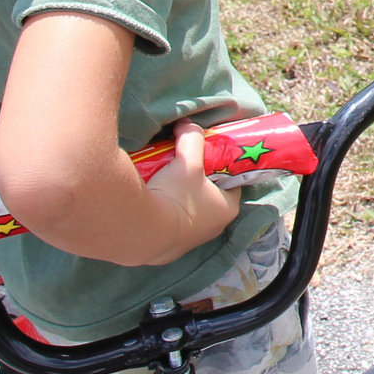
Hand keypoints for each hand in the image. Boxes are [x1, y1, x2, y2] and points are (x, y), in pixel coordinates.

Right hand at [142, 120, 241, 254]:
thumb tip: (186, 124)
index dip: (222, 167)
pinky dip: (165, 212)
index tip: (208, 156)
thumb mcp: (187, 160)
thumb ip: (192, 138)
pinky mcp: (168, 249)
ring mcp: (191, 242)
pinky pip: (170, 225)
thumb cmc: (175, 196)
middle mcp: (214, 228)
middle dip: (198, 181)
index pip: (232, 182)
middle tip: (184, 165)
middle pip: (209, 196)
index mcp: (228, 208)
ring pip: (190, 211)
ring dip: (180, 197)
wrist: (141, 232)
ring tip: (166, 180)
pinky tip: (154, 200)